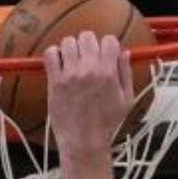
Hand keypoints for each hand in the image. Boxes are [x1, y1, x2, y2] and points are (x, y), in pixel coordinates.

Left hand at [43, 32, 136, 160]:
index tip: (104, 56)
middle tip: (87, 59)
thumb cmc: (106, 124)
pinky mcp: (55, 81)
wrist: (84, 142)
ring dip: (71, 49)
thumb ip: (126, 73)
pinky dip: (54, 55)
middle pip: (87, 36)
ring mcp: (70, 75)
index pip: (109, 40)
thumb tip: (125, 53)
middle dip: (88, 45)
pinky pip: (50, 54)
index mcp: (109, 72)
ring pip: (68, 42)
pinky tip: (59, 65)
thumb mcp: (126, 100)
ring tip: (72, 63)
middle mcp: (89, 70)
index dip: (107, 46)